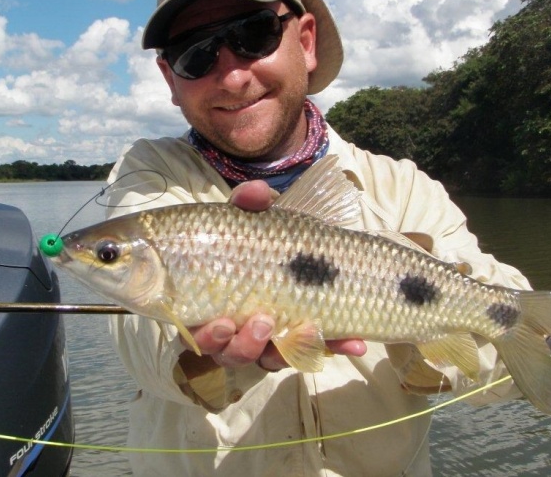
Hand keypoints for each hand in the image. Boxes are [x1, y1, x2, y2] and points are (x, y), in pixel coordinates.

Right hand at [181, 179, 366, 370]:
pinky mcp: (299, 341)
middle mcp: (231, 328)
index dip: (207, 336)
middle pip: (229, 353)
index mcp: (208, 302)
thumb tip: (257, 191)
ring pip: (267, 359)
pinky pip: (312, 350)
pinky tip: (354, 340)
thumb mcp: (250, 217)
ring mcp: (265, 339)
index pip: (196, 331)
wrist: (294, 246)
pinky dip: (332, 345)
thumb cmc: (257, 236)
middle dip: (245, 345)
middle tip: (264, 321)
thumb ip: (247, 204)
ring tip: (306, 328)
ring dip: (284, 349)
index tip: (223, 324)